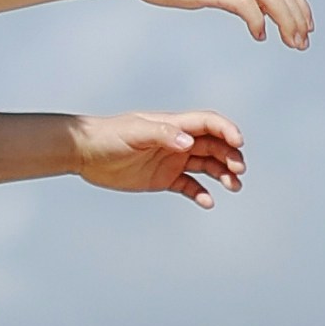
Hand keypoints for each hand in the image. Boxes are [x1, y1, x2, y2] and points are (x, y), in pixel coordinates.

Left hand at [71, 109, 247, 201]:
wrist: (85, 153)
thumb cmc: (109, 136)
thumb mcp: (135, 132)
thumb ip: (163, 134)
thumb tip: (190, 142)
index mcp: (173, 125)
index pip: (208, 123)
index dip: (226, 130)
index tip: (239, 144)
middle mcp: (177, 141)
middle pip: (213, 146)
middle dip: (230, 156)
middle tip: (238, 171)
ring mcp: (171, 160)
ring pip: (206, 166)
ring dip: (222, 174)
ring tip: (234, 187)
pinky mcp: (163, 179)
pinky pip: (189, 186)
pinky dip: (201, 193)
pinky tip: (207, 202)